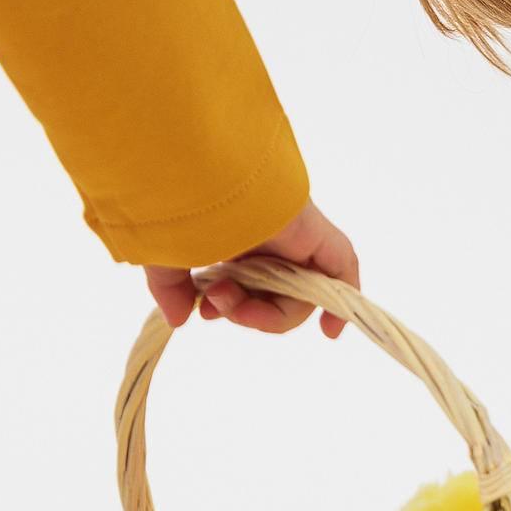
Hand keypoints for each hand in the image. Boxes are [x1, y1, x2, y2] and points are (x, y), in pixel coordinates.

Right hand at [143, 197, 360, 337]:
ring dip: (264, 313)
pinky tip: (329, 331)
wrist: (201, 179)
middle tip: (217, 302)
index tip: (205, 312)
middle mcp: (271, 237)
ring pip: (297, 296)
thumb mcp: (169, 257)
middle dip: (245, 311)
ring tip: (230, 299)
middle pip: (274, 296)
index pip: (249, 286)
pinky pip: (341, 273)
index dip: (234, 308)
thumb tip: (176, 319)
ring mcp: (296, 237)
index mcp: (238, 237)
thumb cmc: (180, 207)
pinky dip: (338, 305)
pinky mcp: (318, 236)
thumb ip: (171, 290)